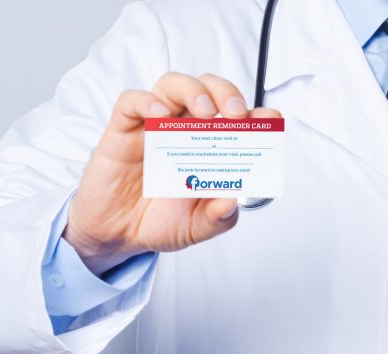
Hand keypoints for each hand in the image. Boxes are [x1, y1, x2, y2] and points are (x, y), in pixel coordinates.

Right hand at [63, 73, 280, 275]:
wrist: (116, 234)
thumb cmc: (159, 222)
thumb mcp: (196, 228)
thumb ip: (218, 218)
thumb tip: (232, 200)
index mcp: (209, 147)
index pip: (236, 118)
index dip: (257, 113)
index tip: (271, 119)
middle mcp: (185, 129)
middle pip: (209, 90)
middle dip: (228, 93)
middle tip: (237, 114)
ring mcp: (155, 126)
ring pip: (174, 84)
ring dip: (194, 91)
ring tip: (204, 113)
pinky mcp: (124, 130)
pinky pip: (132, 101)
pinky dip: (147, 101)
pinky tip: (159, 116)